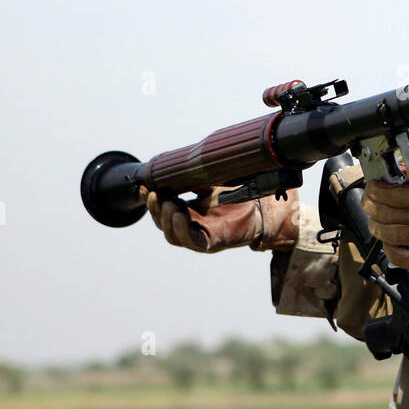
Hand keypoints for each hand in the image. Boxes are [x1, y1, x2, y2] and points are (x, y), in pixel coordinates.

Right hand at [143, 186, 298, 253]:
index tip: (146, 187)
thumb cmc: (238, 197)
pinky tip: (180, 217)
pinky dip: (182, 231)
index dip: (152, 202)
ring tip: (169, 204)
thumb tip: (176, 164)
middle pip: (163, 224)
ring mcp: (199, 237)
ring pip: (173, 235)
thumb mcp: (212, 183)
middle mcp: (191, 227)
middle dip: (156, 210)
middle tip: (157, 195)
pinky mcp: (211, 244)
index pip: (163, 210)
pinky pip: (191, 241)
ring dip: (167, 220)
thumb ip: (195, 177)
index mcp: (188, 213)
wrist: (262, 209)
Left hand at [361, 169, 408, 268]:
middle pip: (387, 215)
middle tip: (368, 202)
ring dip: (375, 227)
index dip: (375, 191)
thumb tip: (393, 172)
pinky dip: (389, 251)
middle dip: (370, 207)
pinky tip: (387, 241)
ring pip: (390, 235)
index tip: (371, 187)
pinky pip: (402, 258)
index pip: (393, 195)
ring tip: (374, 221)